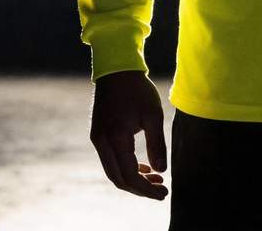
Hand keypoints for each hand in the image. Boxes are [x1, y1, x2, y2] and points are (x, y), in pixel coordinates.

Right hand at [89, 69, 168, 199]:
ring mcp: (97, 139)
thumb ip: (156, 143)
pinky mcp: (98, 134)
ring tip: (156, 178)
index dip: (146, 189)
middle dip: (140, 188)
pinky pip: (110, 160)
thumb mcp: (153, 114)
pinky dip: (125, 167)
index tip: (164, 192)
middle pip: (119, 178)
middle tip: (162, 189)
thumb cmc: (137, 89)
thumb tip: (162, 170)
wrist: (116, 69)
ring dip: (133, 178)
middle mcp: (101, 142)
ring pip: (113, 171)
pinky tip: (142, 166)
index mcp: (114, 138)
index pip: (129, 175)